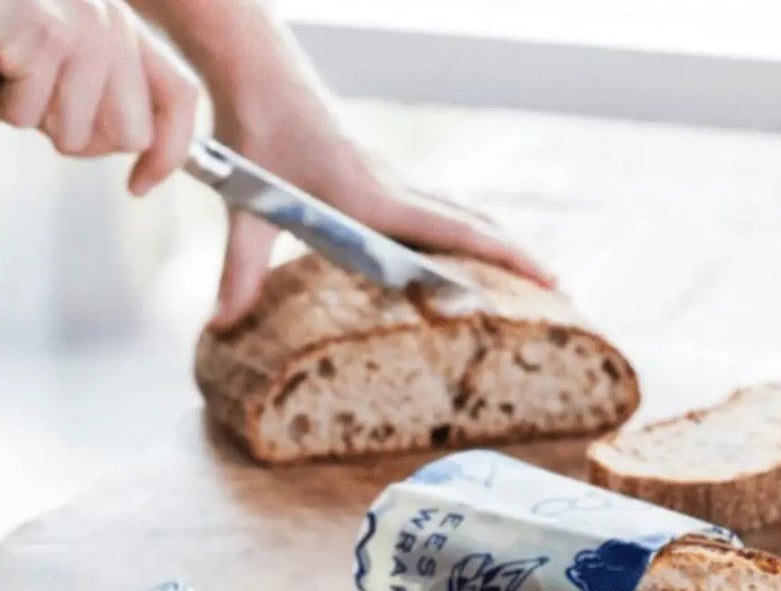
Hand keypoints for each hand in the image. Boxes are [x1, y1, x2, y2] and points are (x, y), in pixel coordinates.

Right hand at [0, 0, 197, 187]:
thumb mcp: (58, 45)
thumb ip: (96, 87)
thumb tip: (125, 143)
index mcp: (126, 27)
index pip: (180, 97)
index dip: (168, 153)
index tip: (138, 187)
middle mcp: (115, 26)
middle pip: (130, 136)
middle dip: (81, 139)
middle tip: (38, 100)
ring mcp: (85, 32)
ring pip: (72, 136)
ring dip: (26, 116)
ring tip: (3, 67)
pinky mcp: (48, 39)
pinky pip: (24, 117)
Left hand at [208, 77, 551, 329]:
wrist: (259, 75)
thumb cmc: (256, 134)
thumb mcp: (246, 206)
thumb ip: (238, 268)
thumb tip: (219, 325)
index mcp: (375, 199)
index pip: (455, 231)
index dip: (503, 259)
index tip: (546, 281)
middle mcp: (395, 189)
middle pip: (474, 224)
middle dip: (519, 260)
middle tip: (562, 294)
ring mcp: (392, 182)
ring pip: (461, 214)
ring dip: (498, 245)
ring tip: (531, 279)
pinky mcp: (381, 180)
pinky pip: (438, 210)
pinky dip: (467, 232)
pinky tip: (469, 252)